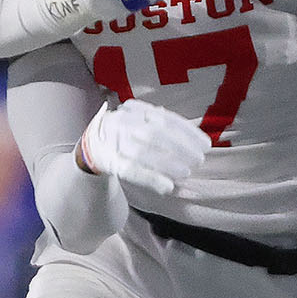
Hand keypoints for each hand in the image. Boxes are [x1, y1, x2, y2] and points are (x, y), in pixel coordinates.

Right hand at [77, 99, 210, 193]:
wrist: (91, 144)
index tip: (206, 145)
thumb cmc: (125, 133)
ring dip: (167, 164)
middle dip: (180, 148)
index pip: (166, 119)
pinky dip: (150, 179)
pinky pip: (130, 170)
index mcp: (136, 111)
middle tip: (198, 160)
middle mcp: (124, 122)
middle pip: (155, 134)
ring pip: (143, 152)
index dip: (188, 132)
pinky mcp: (109, 162)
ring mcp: (115, 142)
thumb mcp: (142, 120)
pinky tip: (167, 187)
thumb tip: (198, 141)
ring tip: (186, 172)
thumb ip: (164, 125)